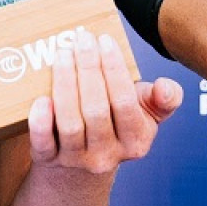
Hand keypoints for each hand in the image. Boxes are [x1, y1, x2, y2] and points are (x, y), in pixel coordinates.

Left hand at [27, 29, 181, 174]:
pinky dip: (41, 122)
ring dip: (65, 85)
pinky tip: (40, 98)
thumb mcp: (146, 114)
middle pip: (96, 110)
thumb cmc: (116, 125)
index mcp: (136, 140)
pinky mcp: (49, 162)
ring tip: (62, 55)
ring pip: (70, 123)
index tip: (104, 40)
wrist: (82, 165)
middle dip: (87, 69)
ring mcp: (77, 161)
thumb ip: (164, 100)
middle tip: (80, 40)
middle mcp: (108, 155)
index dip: (114, 69)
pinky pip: (43, 144)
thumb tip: (166, 87)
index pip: (125, 102)